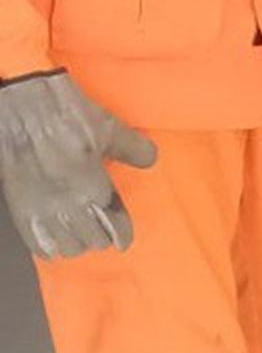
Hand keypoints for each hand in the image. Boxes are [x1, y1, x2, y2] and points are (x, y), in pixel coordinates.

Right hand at [0, 70, 156, 257]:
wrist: (21, 106)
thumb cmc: (64, 114)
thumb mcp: (108, 126)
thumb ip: (133, 148)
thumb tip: (150, 159)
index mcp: (92, 186)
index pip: (114, 224)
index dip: (122, 234)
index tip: (124, 241)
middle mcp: (68, 204)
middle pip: (92, 240)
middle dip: (102, 236)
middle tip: (105, 230)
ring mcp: (42, 208)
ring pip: (67, 246)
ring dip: (78, 242)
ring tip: (83, 234)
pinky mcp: (21, 207)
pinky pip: (39, 243)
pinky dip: (50, 246)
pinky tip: (56, 241)